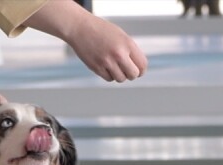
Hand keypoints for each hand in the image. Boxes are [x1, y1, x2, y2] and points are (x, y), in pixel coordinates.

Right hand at [25, 4, 147, 82]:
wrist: (79, 27)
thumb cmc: (100, 30)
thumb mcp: (121, 35)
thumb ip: (130, 50)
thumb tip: (138, 67)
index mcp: (127, 44)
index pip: (142, 65)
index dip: (141, 70)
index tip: (138, 70)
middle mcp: (118, 53)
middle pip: (133, 75)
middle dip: (131, 74)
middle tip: (127, 69)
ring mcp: (107, 61)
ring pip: (121, 79)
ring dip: (119, 75)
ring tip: (114, 65)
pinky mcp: (96, 67)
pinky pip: (109, 79)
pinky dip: (109, 75)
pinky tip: (105, 65)